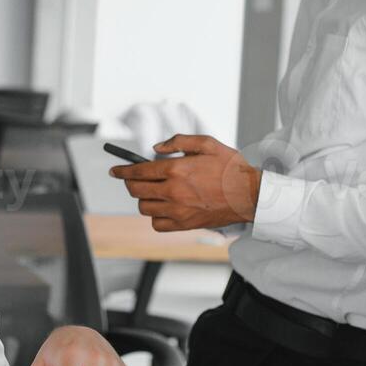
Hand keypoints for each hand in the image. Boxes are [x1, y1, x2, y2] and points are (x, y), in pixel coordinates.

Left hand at [111, 134, 261, 231]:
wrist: (250, 195)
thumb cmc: (231, 168)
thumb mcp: (207, 144)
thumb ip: (178, 141)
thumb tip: (155, 148)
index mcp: (177, 169)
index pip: (138, 172)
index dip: (122, 171)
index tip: (115, 171)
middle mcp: (174, 191)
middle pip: (136, 191)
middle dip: (130, 183)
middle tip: (134, 179)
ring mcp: (178, 210)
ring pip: (144, 207)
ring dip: (144, 199)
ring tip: (154, 192)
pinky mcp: (184, 224)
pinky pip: (157, 224)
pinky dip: (155, 216)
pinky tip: (163, 208)